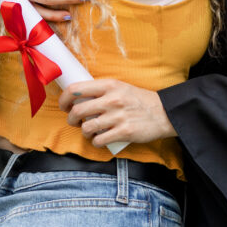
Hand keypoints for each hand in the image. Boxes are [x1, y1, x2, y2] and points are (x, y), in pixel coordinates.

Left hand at [60, 79, 176, 147]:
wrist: (163, 112)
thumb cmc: (138, 99)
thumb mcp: (120, 87)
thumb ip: (101, 91)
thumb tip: (78, 97)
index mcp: (109, 85)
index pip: (76, 89)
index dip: (64, 99)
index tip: (64, 105)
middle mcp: (112, 99)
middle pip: (78, 110)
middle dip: (71, 118)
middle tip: (74, 121)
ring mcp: (118, 116)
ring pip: (87, 128)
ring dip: (84, 132)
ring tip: (90, 130)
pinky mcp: (124, 132)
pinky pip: (99, 140)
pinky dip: (96, 142)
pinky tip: (100, 139)